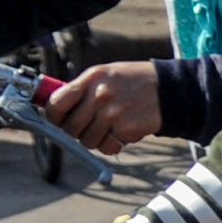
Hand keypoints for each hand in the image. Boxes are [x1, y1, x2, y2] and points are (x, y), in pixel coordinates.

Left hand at [41, 61, 161, 153]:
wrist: (169, 89)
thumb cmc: (133, 81)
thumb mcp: (105, 75)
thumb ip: (81, 89)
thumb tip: (52, 106)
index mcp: (92, 78)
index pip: (56, 102)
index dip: (52, 115)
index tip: (56, 119)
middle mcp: (100, 95)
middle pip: (70, 127)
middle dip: (75, 131)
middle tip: (85, 126)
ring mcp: (114, 114)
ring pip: (87, 141)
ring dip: (95, 139)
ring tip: (107, 127)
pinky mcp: (127, 130)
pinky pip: (107, 147)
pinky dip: (112, 145)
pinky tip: (121, 131)